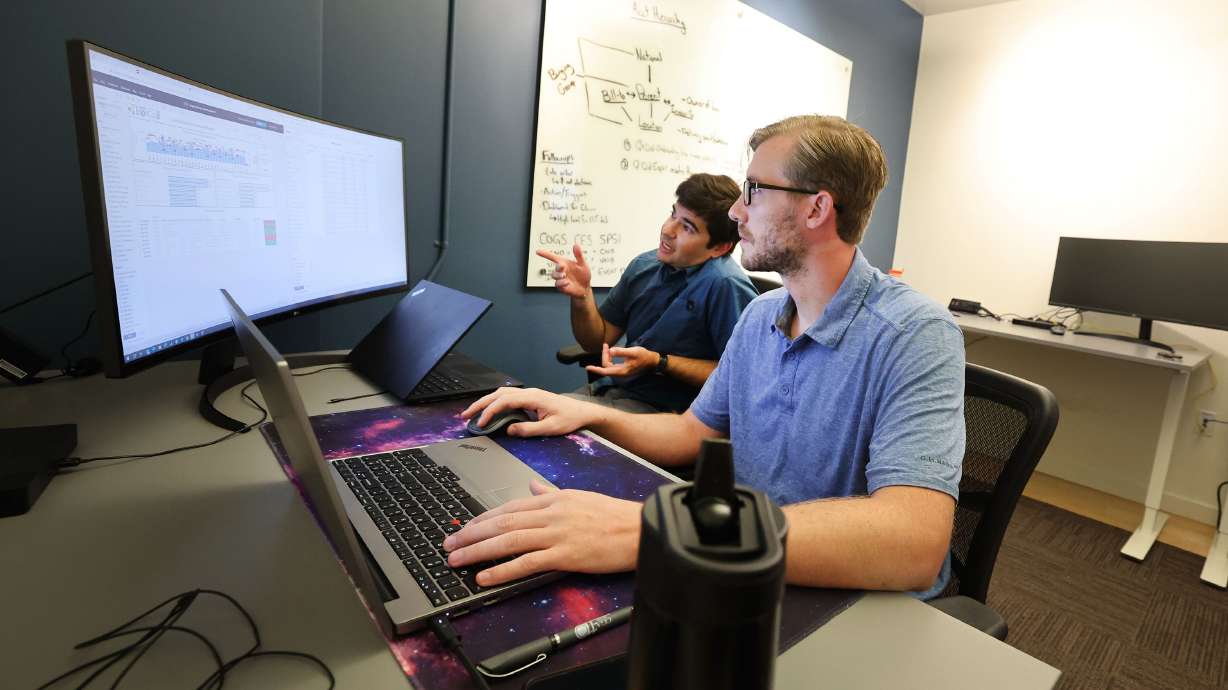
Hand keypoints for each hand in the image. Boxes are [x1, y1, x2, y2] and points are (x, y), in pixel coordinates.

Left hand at [443, 479, 640, 585]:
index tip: (465, 526)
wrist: (639, 529)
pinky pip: (526, 563)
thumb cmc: (613, 516)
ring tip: (456, 559)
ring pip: (507, 540)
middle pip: (501, 522)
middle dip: (470, 533)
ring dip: (477, 550)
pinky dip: (502, 570)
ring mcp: (556, 533)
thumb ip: (552, 493)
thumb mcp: (579, 496)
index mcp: (553, 499)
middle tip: (448, 543)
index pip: (509, 506)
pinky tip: (485, 577)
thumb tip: (532, 486)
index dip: (483, 517)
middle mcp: (550, 513)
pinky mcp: (565, 555)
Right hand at [460, 387, 603, 437]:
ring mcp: (529, 393)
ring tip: (472, 412)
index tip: (480, 423)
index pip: (504, 402)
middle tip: (464, 415)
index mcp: (533, 398)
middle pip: (498, 394)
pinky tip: (489, 410)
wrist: (582, 412)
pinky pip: (507, 397)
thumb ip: (528, 429)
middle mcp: (529, 392)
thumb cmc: (569, 419)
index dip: (489, 412)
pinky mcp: (530, 397)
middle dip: (479, 404)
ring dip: (485, 402)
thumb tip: (508, 429)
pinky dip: (495, 402)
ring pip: (501, 394)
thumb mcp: (550, 429)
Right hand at [536, 244, 591, 298]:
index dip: (545, 254)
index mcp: (565, 263)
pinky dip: (562, 283)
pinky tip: (567, 282)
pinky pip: (557, 284)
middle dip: (558, 267)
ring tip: (565, 276)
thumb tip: (576, 244)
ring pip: (554, 275)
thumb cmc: (584, 275)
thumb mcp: (583, 264)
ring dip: (559, 275)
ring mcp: (560, 279)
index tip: (537, 251)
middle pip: (555, 267)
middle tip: (563, 267)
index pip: (553, 257)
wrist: (585, 288)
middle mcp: (561, 270)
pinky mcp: (561, 286)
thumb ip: (578, 255)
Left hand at [584, 343, 658, 377]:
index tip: (587, 367)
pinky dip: (610, 357)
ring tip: (607, 347)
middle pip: (606, 366)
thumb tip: (610, 350)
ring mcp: (622, 371)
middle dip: (604, 355)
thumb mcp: (633, 352)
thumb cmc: (644, 356)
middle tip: (605, 345)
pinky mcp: (624, 368)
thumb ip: (621, 351)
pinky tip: (612, 352)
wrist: (653, 361)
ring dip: (607, 356)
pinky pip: (613, 364)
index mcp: (622, 371)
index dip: (596, 369)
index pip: (605, 370)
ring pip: (609, 365)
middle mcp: (620, 373)